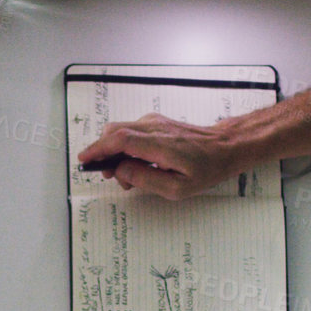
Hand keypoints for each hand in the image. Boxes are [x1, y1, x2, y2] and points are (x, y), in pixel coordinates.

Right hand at [75, 112, 255, 199]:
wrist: (226, 146)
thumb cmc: (207, 169)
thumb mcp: (178, 188)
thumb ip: (145, 179)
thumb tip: (121, 171)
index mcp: (160, 144)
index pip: (119, 140)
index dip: (98, 149)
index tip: (84, 160)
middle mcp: (154, 127)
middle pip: (114, 132)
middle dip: (104, 154)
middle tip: (111, 177)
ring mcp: (154, 122)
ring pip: (120, 131)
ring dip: (115, 153)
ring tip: (128, 175)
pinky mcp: (156, 122)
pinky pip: (130, 131)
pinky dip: (124, 147)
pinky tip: (137, 164)